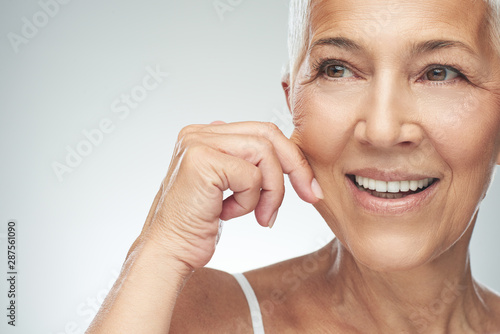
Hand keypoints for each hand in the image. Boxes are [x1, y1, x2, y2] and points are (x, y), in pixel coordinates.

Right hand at [138, 121, 323, 271]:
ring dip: (270, 191)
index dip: (290, 157)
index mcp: (204, 135)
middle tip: (309, 195)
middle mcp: (199, 133)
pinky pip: (251, 176)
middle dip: (295, 166)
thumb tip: (277, 153)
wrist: (169, 251)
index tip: (308, 186)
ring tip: (258, 215)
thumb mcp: (226, 187)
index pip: (261, 131)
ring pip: (264, 154)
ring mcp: (198, 143)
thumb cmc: (197, 223)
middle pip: (267, 134)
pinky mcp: (202, 161)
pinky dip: (250, 201)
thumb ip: (242, 163)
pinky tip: (227, 214)